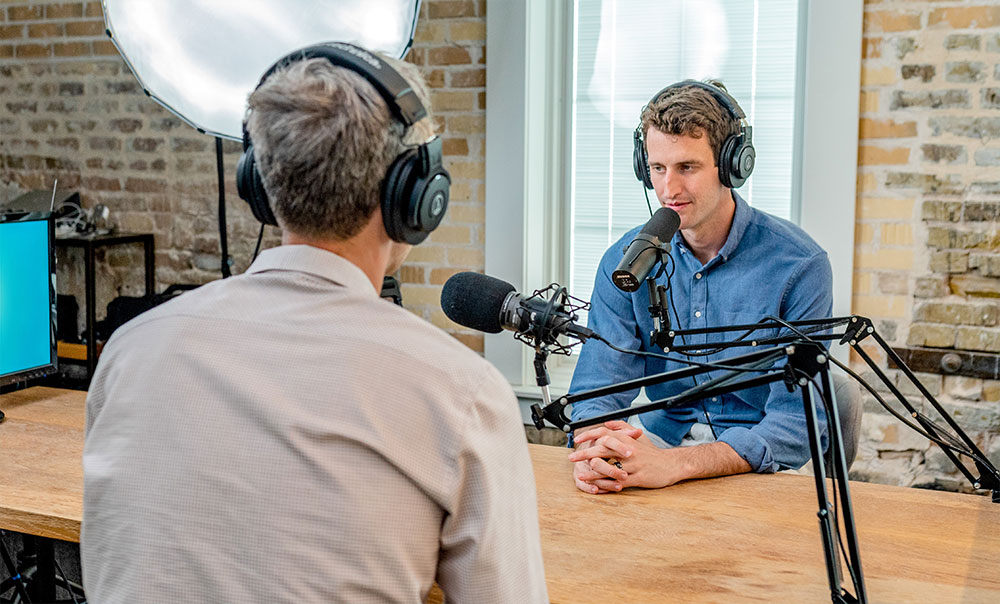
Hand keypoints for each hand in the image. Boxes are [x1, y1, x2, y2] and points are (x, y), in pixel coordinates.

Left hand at [570, 420, 688, 491]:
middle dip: (585, 453)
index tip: (577, 439)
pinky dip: (607, 484)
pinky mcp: (638, 478)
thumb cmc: (651, 452)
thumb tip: (607, 423)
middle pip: (603, 449)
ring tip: (581, 475)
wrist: (671, 464)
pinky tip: (598, 486)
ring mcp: (634, 464)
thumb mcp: (638, 436)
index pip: (604, 433)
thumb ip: (622, 427)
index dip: (589, 435)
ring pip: (610, 467)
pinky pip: (619, 481)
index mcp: (627, 439)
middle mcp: (629, 450)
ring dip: (593, 472)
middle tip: (572, 458)